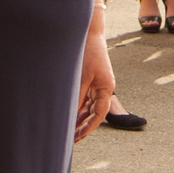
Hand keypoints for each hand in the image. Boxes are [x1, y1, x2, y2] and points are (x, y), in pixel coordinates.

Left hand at [74, 22, 113, 140]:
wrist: (88, 33)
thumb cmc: (88, 53)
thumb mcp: (81, 77)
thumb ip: (77, 96)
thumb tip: (70, 115)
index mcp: (106, 88)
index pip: (99, 113)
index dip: (89, 127)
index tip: (78, 137)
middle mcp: (103, 88)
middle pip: (94, 112)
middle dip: (83, 125)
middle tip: (71, 139)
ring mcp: (97, 84)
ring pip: (88, 107)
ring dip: (79, 118)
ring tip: (67, 130)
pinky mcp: (90, 80)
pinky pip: (84, 98)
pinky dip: (77, 107)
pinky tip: (68, 115)